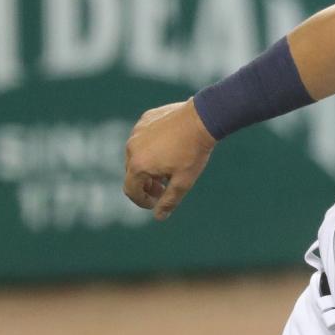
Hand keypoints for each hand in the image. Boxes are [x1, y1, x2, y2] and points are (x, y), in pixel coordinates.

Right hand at [123, 99, 216, 220]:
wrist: (203, 118)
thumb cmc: (193, 152)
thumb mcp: (183, 181)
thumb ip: (169, 200)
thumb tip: (159, 217)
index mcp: (138, 165)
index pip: (131, 190)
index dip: (143, 201)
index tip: (156, 203)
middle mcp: (132, 147)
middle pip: (133, 173)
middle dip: (148, 184)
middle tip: (166, 187)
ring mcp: (137, 131)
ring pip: (138, 154)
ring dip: (149, 166)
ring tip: (170, 168)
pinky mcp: (145, 120)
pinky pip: (144, 138)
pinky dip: (152, 147)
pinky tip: (172, 147)